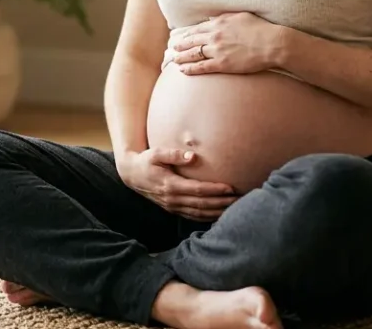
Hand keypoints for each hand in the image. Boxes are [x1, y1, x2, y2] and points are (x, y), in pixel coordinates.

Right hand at [116, 147, 238, 220]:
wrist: (132, 175)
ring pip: (199, 213)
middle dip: (222, 202)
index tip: (230, 187)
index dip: (215, 190)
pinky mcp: (173, 209)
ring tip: (235, 207)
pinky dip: (208, 217)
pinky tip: (220, 214)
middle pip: (202, 204)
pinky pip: (194, 216)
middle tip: (239, 198)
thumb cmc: (146, 161)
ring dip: (217, 212)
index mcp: (170, 185)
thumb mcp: (156, 153)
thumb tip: (192, 155)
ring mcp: (173, 206)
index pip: (197, 190)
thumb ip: (174, 154)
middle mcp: (172, 199)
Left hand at [168, 12, 284, 74]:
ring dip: (182, 57)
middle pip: (191, 41)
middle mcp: (214, 36)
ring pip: (193, 54)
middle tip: (173, 48)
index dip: (187, 34)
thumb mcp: (241, 16)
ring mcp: (217, 50)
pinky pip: (201, 67)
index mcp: (219, 23)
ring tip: (174, 60)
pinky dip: (190, 69)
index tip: (181, 36)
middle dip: (180, 45)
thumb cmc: (260, 28)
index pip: (197, 29)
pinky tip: (183, 70)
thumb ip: (225, 16)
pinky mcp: (222, 64)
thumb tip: (213, 19)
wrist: (272, 43)